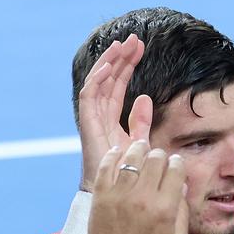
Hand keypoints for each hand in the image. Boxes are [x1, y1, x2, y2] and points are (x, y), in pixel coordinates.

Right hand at [76, 37, 153, 190]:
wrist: (118, 194)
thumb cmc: (129, 173)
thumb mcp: (140, 142)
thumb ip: (141, 122)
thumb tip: (144, 98)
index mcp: (111, 119)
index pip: (118, 85)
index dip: (128, 65)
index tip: (140, 47)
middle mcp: (100, 116)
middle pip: (108, 80)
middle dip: (120, 58)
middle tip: (134, 39)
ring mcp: (92, 120)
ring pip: (98, 83)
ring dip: (109, 62)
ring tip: (121, 44)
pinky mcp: (88, 125)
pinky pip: (89, 96)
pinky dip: (97, 79)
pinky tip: (109, 64)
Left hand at [84, 142, 188, 233]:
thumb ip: (183, 213)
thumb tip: (181, 187)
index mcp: (165, 209)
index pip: (176, 169)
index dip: (177, 164)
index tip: (174, 167)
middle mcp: (143, 198)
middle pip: (156, 158)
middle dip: (160, 156)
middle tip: (157, 161)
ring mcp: (120, 195)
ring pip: (132, 156)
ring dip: (139, 149)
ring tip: (140, 150)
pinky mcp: (101, 196)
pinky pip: (106, 164)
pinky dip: (114, 154)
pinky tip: (119, 152)